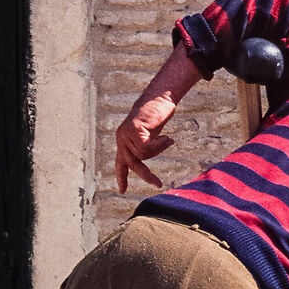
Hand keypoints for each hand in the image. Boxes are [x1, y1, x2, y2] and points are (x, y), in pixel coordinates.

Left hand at [115, 43, 204, 192]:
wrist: (160, 97)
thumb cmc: (158, 113)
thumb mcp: (151, 134)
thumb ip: (147, 145)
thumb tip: (145, 157)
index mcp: (124, 140)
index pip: (121, 163)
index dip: (122, 177)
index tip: (121, 190)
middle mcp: (122, 137)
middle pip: (132, 163)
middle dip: (145, 175)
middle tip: (157, 184)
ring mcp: (126, 133)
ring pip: (143, 155)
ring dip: (158, 150)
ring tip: (166, 140)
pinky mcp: (134, 129)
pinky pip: (148, 148)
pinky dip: (160, 145)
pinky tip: (167, 138)